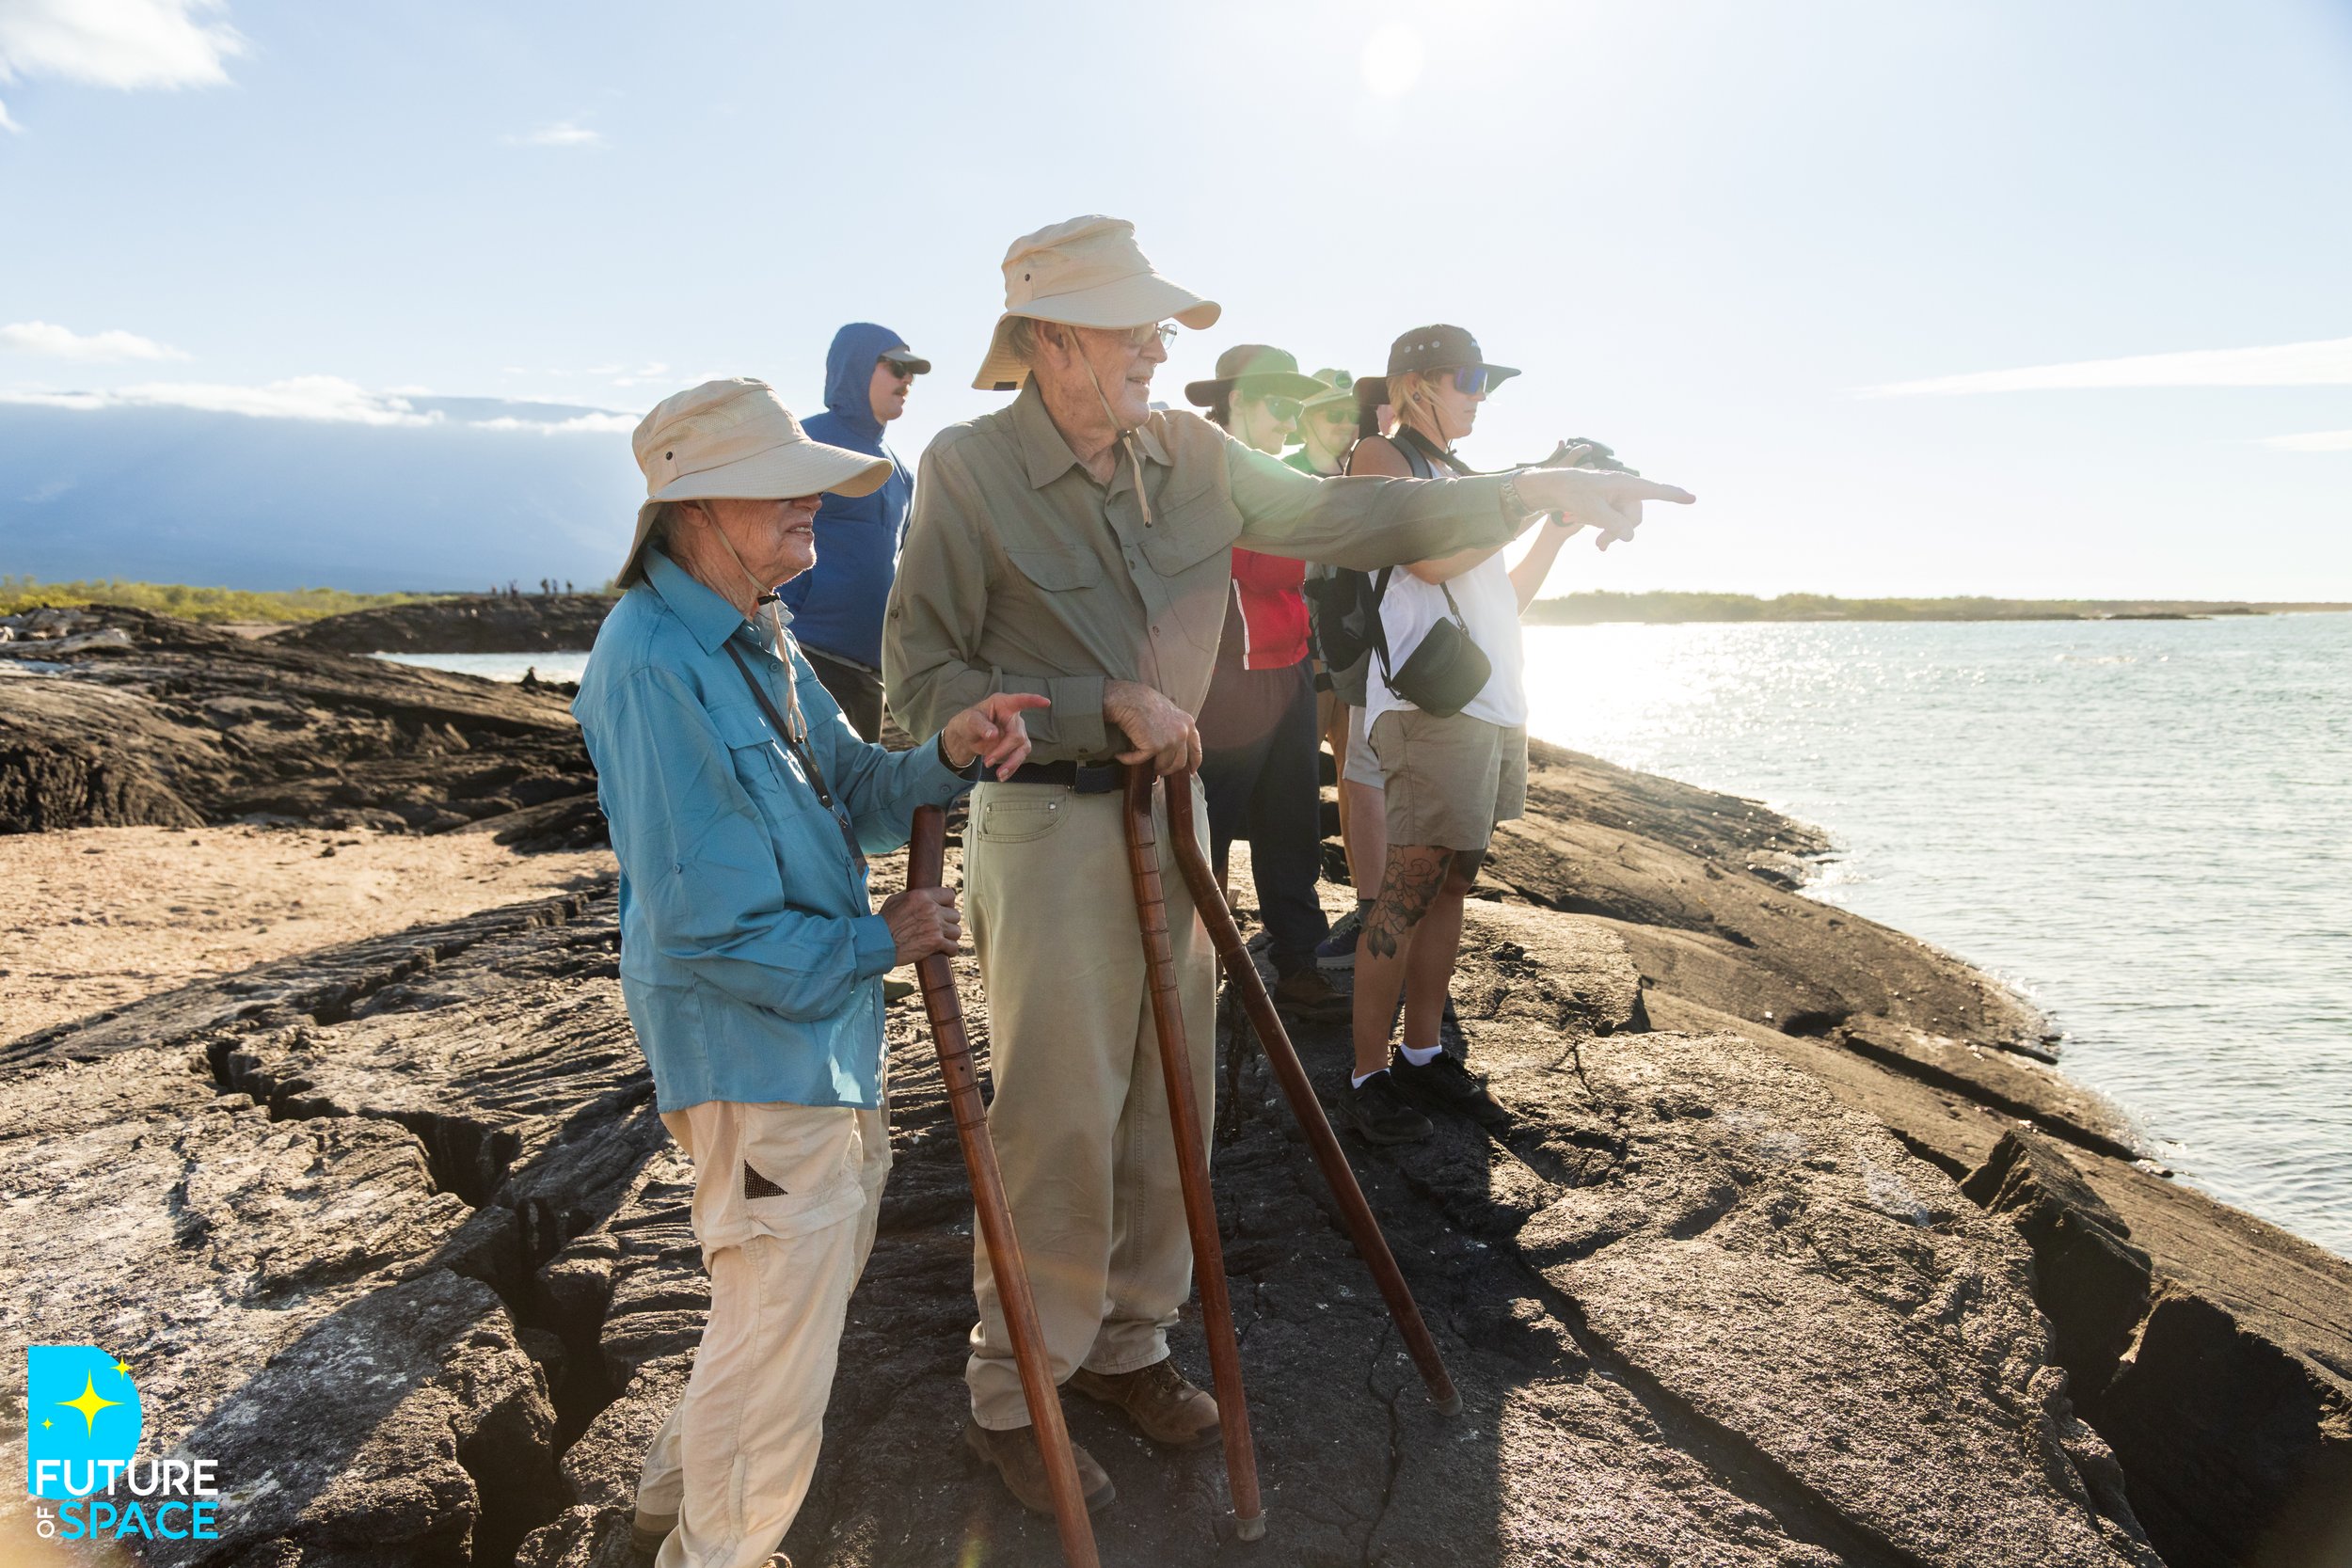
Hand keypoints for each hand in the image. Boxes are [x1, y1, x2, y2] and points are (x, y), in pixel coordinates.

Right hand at [881, 886, 961, 964]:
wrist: (877, 943)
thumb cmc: (882, 923)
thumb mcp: (895, 901)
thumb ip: (912, 896)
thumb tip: (922, 895)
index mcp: (922, 896)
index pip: (950, 894)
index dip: (948, 903)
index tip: (944, 910)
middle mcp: (931, 909)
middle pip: (955, 914)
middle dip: (948, 922)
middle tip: (940, 928)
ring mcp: (935, 925)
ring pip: (957, 931)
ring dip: (950, 937)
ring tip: (942, 940)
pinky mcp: (935, 942)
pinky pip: (954, 947)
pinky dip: (950, 951)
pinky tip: (944, 951)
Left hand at [940, 692, 1051, 780]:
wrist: (967, 737)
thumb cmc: (968, 722)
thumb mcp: (969, 721)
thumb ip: (980, 726)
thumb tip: (993, 734)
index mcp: (1003, 704)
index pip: (1020, 701)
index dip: (1033, 701)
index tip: (1046, 702)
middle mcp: (1013, 717)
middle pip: (1017, 735)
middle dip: (1004, 750)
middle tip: (987, 761)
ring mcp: (1017, 732)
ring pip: (1022, 748)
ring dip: (1011, 762)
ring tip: (999, 774)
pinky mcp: (1016, 746)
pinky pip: (1019, 757)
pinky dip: (1011, 768)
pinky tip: (1002, 775)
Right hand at [1104, 679, 1200, 775]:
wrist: (1128, 698)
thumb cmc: (1143, 701)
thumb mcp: (1168, 711)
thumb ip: (1175, 726)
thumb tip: (1172, 744)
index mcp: (1188, 723)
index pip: (1196, 748)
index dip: (1194, 762)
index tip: (1191, 771)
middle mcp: (1182, 733)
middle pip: (1180, 762)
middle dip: (1168, 770)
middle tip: (1158, 772)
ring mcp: (1170, 741)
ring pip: (1162, 765)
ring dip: (1150, 767)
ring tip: (1138, 761)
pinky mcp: (1154, 747)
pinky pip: (1140, 760)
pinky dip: (1129, 759)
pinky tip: (1121, 755)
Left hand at [1520, 468, 1694, 550]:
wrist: (1553, 488)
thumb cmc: (1573, 494)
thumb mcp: (1592, 511)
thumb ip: (1613, 524)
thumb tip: (1631, 536)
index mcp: (1625, 484)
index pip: (1655, 491)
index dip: (1674, 496)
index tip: (1692, 498)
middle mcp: (1625, 490)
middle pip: (1635, 518)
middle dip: (1619, 532)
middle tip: (1600, 546)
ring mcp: (1618, 497)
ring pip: (1625, 523)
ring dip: (1611, 534)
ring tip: (1596, 545)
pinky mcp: (1610, 504)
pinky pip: (1616, 521)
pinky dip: (1606, 529)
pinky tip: (1591, 534)